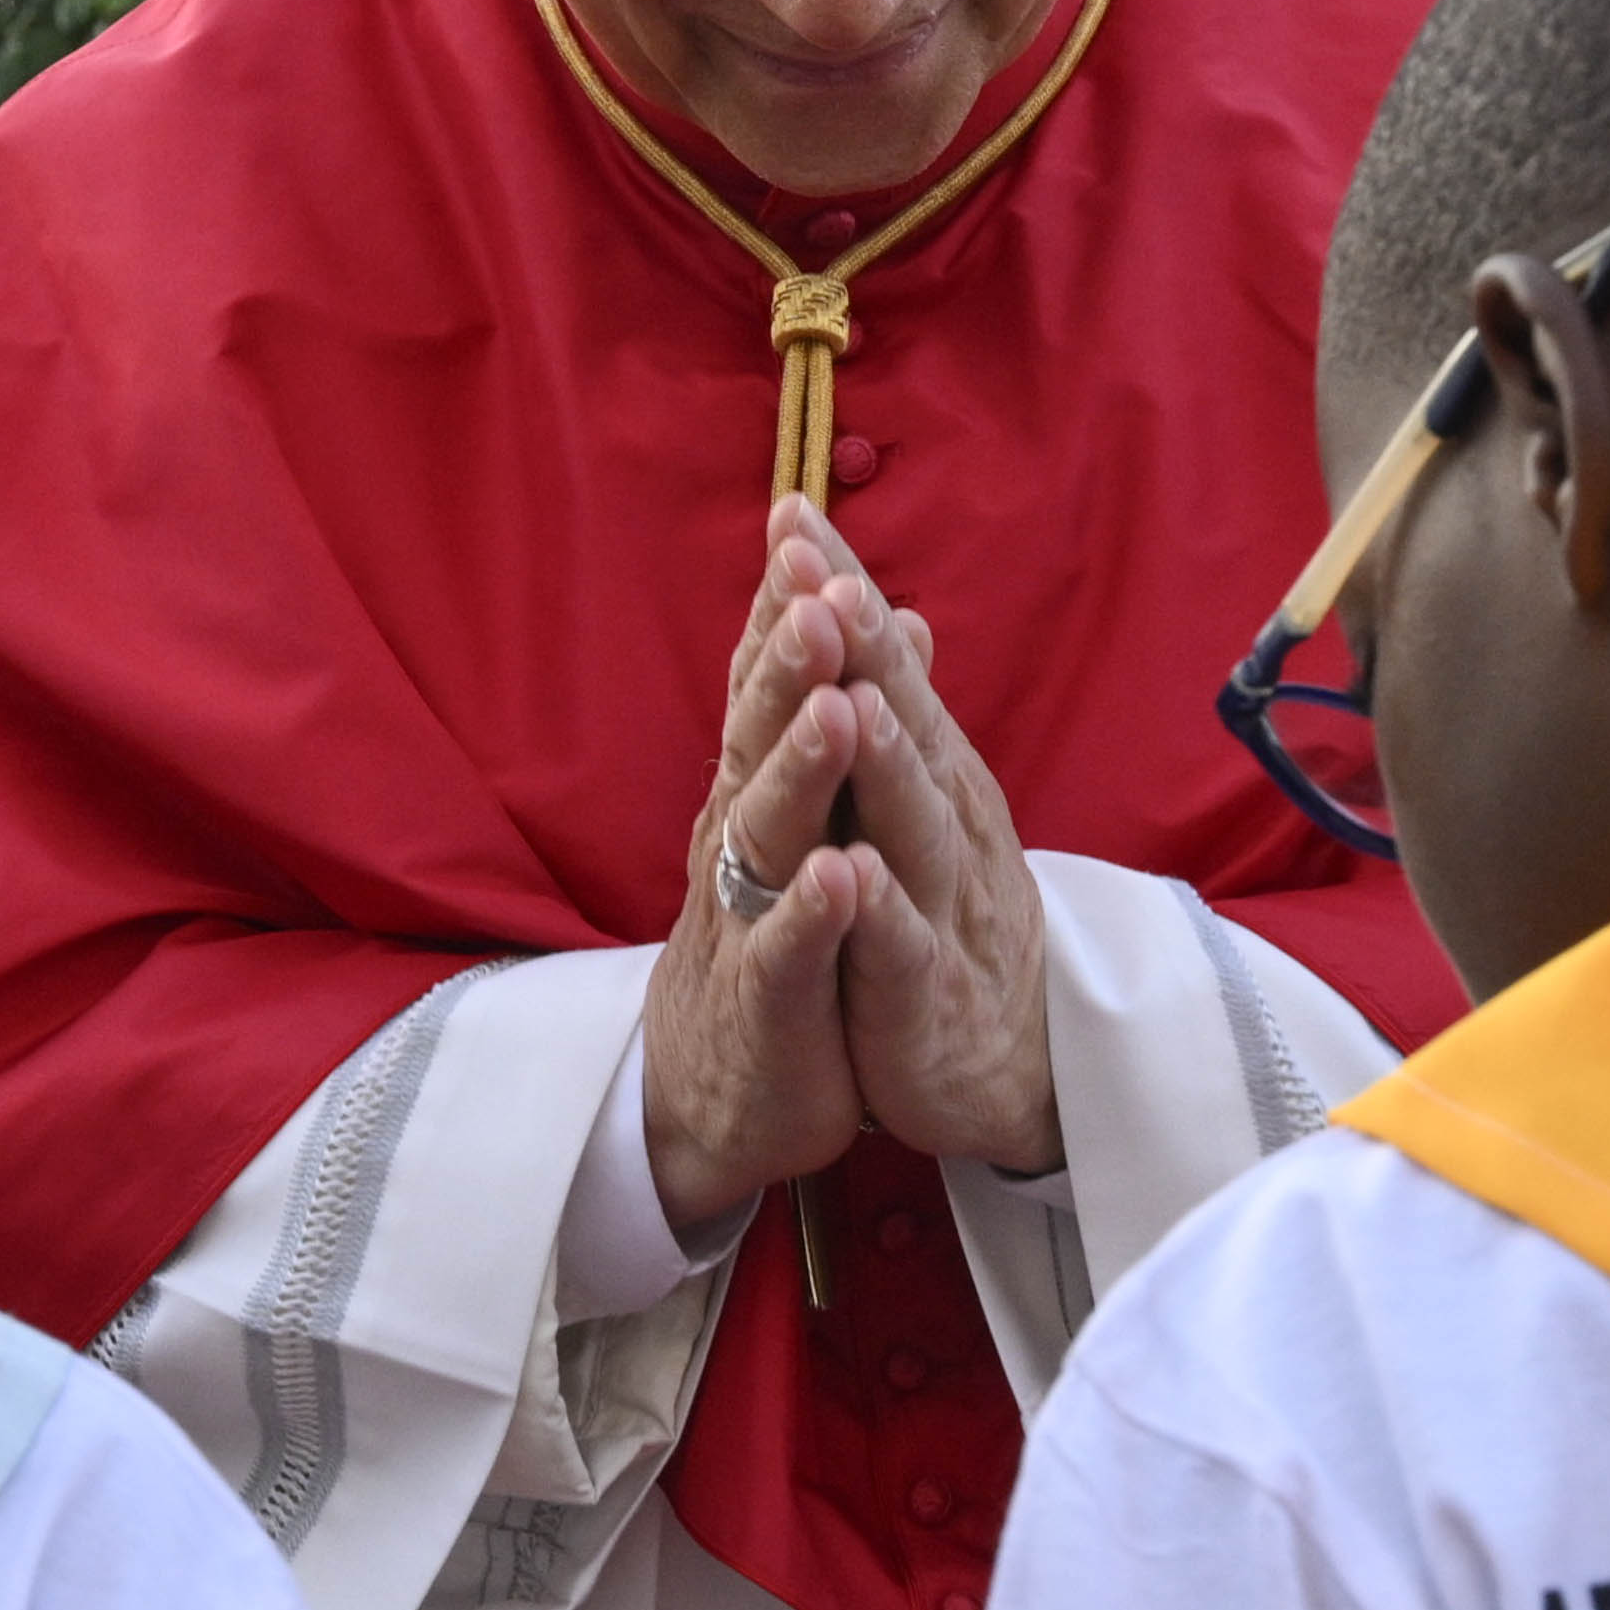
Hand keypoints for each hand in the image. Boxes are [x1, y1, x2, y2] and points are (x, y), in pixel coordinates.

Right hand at [644, 518, 885, 1233]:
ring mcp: (748, 918)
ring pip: (770, 832)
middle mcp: (742, 838)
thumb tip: (886, 605)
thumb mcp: (810, 818)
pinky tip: (839, 876)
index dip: (785, 605)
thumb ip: (837, 712)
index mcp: (759, 790)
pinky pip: (787, 953)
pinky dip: (813, 915)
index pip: (770, 682)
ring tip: (834, 708)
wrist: (722, 1090)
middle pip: (761, 734)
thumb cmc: (774, 936)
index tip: (804, 519)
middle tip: (817, 586)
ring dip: (802, 769)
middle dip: (789, 661)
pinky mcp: (767, 1004)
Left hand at [790, 509, 1059, 1181]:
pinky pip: (897, 949)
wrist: (1009, 1068)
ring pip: (907, 825)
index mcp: (929, 775)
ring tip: (848, 700)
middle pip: (900, 722)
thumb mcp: (923, 809)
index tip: (790, 511)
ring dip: (879, 762)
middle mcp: (942, 823)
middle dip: (860, 648)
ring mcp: (937, 907)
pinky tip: (850, 873)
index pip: (881, 666)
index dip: (839, 592)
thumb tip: (893, 613)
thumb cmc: (951, 925)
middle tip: (821, 570)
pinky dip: (874, 912)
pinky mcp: (924, 995)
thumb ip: (902, 713)